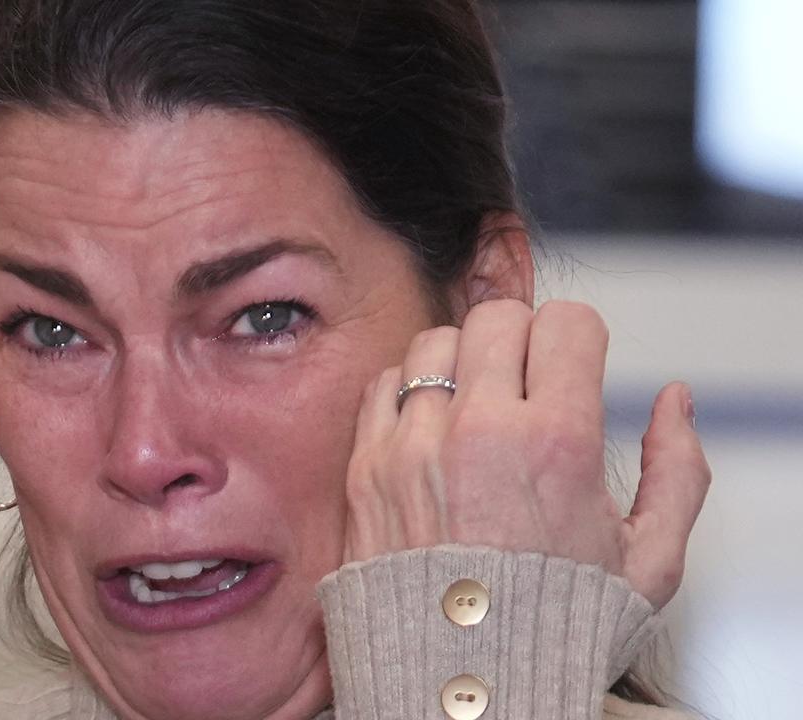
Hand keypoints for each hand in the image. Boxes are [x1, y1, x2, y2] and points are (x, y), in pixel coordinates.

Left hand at [343, 299, 710, 607]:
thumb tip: (673, 403)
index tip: (572, 366)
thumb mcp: (648, 563)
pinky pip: (381, 385)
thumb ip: (677, 472)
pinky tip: (428, 428)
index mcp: (556, 443)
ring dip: (459, 362)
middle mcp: (480, 431)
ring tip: (473, 406)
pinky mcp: (366, 466)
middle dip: (520, 339)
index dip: (576, 338)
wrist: (460, 678)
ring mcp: (414, 445)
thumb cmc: (549, 625)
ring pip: (434, 342)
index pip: (566, 322)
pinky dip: (406, 392)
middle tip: (524, 382)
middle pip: (497, 317)